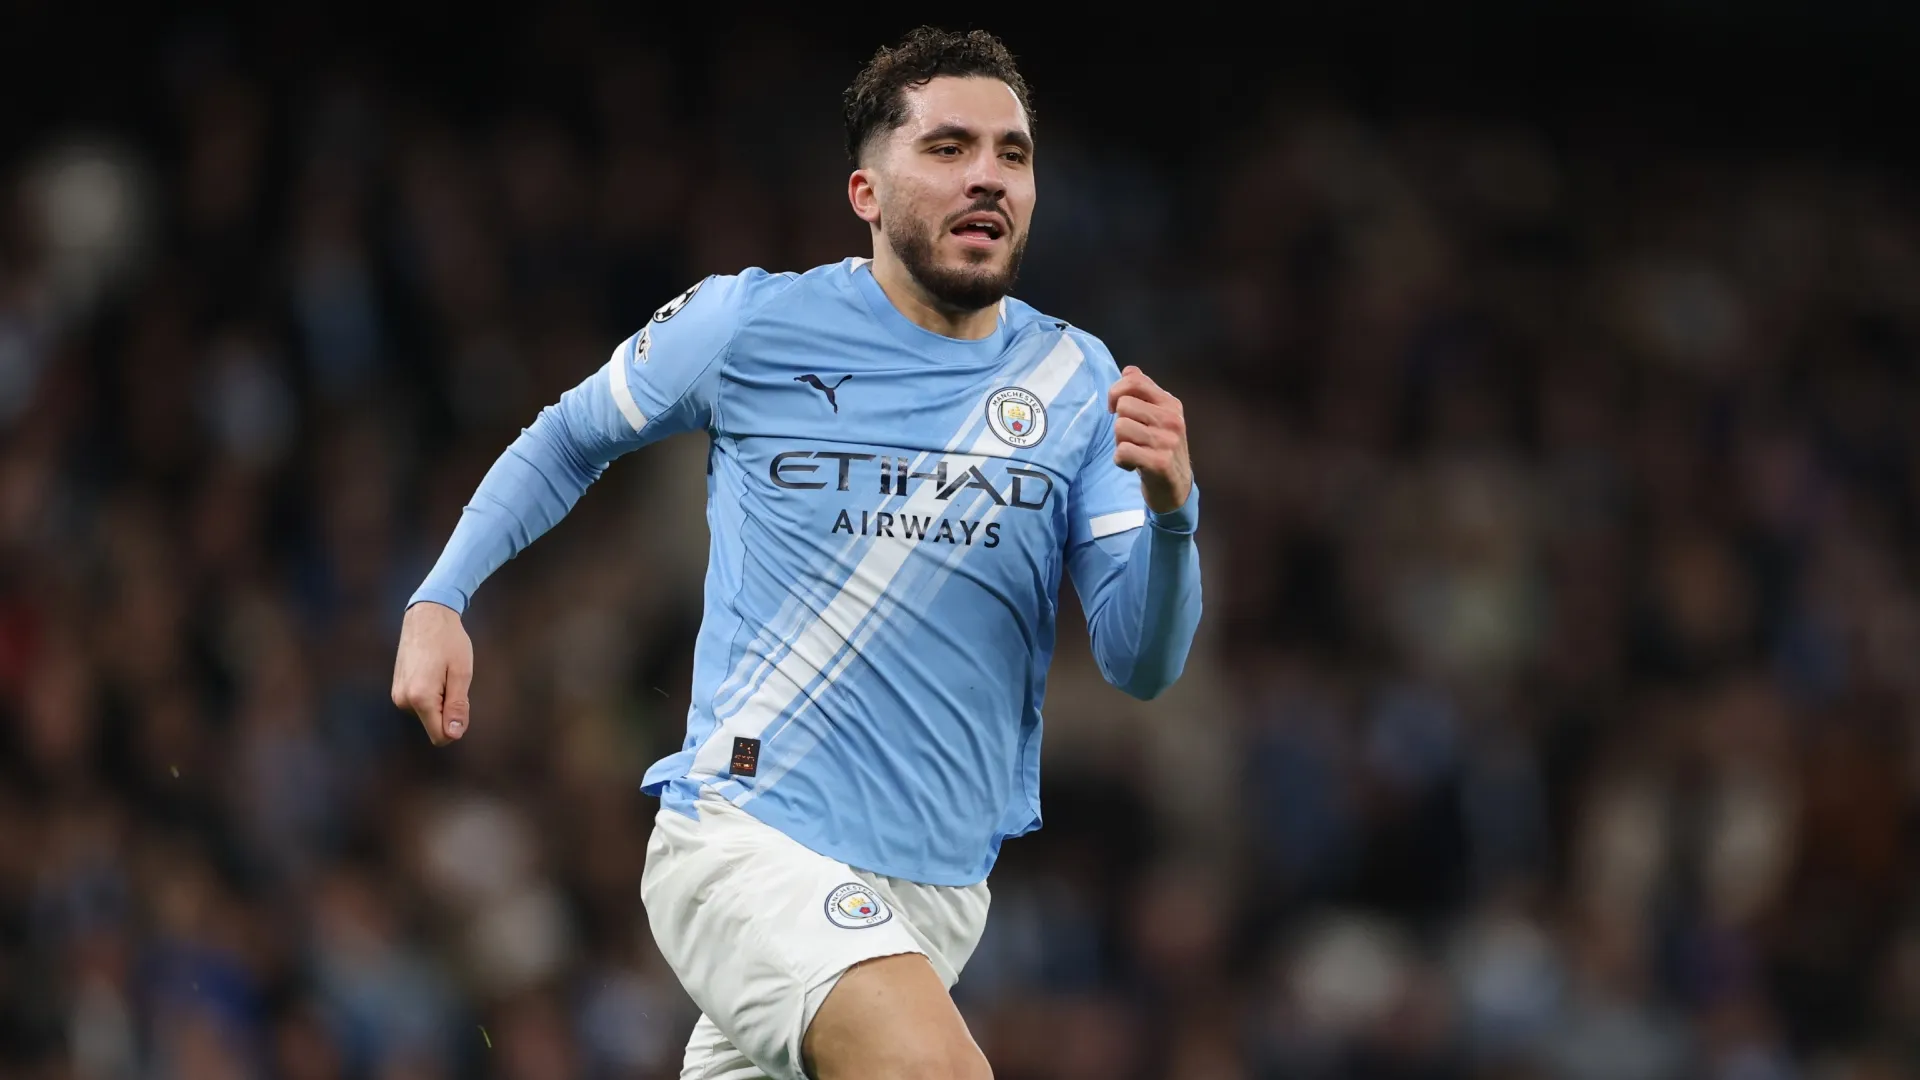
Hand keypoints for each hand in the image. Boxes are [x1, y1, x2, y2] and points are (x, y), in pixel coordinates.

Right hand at [391, 601, 473, 745]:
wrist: (426, 616)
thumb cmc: (449, 641)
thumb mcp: (461, 673)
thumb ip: (457, 706)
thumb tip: (454, 734)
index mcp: (420, 698)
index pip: (440, 736)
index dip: (456, 726)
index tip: (462, 702)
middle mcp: (403, 700)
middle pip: (434, 725)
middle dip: (448, 710)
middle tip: (452, 680)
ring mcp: (397, 695)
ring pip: (427, 714)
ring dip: (439, 700)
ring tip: (441, 672)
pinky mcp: (396, 689)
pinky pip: (419, 704)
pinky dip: (430, 694)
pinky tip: (432, 672)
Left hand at [1107, 365, 1192, 513]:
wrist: (1175, 488)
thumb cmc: (1159, 449)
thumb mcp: (1157, 417)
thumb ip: (1143, 393)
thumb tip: (1128, 370)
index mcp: (1170, 403)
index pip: (1134, 380)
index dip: (1116, 392)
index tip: (1115, 409)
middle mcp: (1172, 419)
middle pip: (1123, 405)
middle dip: (1119, 424)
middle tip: (1132, 439)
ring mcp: (1168, 440)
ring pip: (1120, 427)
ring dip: (1120, 444)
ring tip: (1135, 452)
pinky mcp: (1160, 462)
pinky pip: (1123, 451)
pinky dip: (1121, 461)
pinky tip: (1133, 465)